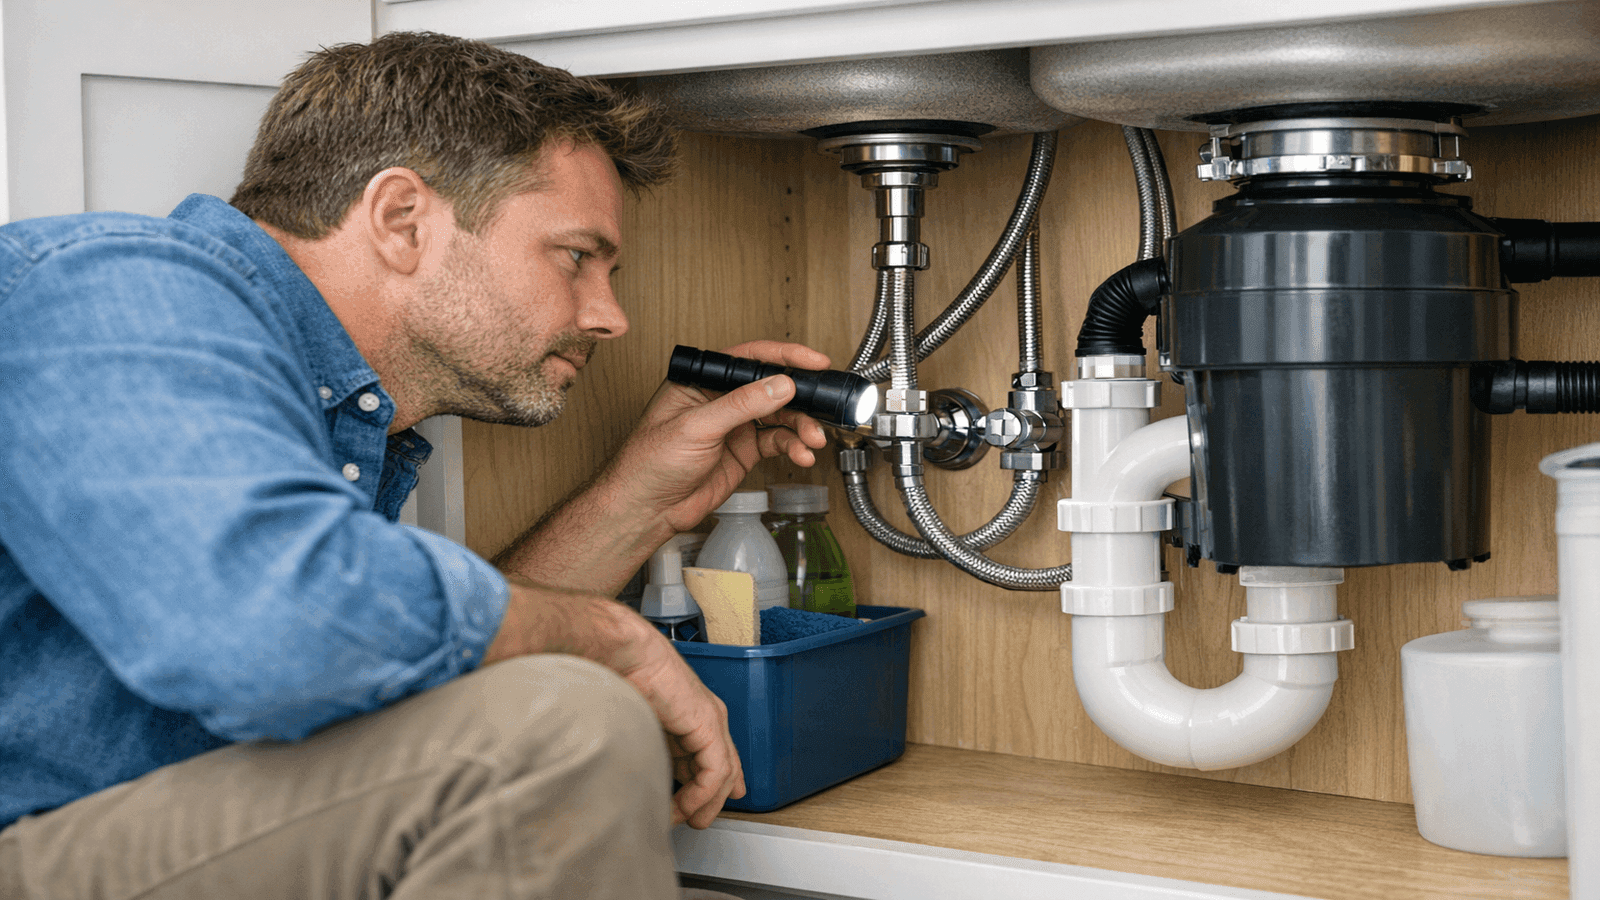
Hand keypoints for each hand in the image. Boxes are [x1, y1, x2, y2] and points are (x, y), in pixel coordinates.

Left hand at [603, 340, 832, 533]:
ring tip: (812, 440)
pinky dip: (793, 447)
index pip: (749, 358)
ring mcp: (734, 426)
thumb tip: (778, 385)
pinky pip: (777, 442)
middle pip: (771, 388)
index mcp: (701, 381)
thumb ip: (740, 405)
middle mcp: (720, 400)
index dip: (784, 357)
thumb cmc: (648, 463)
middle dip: (800, 398)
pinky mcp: (743, 451)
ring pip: (779, 417)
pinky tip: (801, 455)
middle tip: (824, 405)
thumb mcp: (696, 427)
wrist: (646, 510)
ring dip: (800, 426)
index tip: (814, 362)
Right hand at [611, 622, 746, 827]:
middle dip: (710, 798)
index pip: (707, 755)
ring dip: (704, 803)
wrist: (619, 651)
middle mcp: (704, 715)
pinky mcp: (709, 724)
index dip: (706, 784)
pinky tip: (685, 807)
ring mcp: (710, 719)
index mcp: (686, 713)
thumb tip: (635, 774)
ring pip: (722, 773)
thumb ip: (644, 746)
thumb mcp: (634, 721)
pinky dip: (702, 794)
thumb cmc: (616, 673)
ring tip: (687, 820)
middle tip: (695, 821)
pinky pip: (715, 771)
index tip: (696, 808)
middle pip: (720, 766)